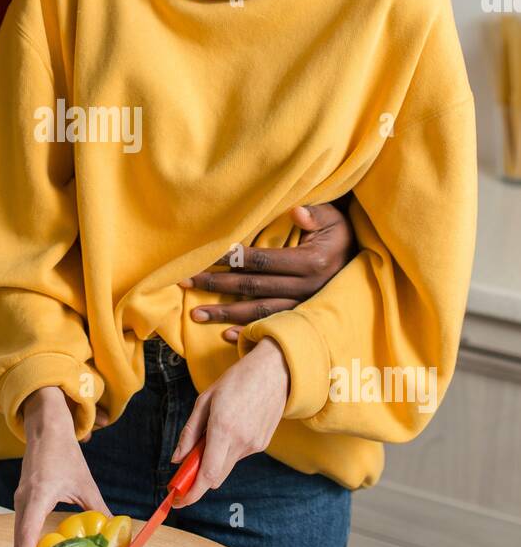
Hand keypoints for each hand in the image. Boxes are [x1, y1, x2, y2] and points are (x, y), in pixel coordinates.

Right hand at [14, 387, 110, 546]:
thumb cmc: (64, 453)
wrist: (45, 429)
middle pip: (18, 545)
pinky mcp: (22, 503)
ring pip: (17, 541)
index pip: (27, 535)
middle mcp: (23, 501)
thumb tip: (116, 532)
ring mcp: (19, 502)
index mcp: (38, 495)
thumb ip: (98, 508)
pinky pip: (20, 533)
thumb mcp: (85, 482)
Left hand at [169, 339, 290, 506]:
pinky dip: (227, 451)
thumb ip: (190, 432)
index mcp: (223, 429)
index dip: (191, 492)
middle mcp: (241, 442)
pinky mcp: (262, 444)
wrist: (274, 372)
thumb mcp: (204, 400)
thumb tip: (177, 458)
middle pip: (215, 477)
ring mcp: (254, 445)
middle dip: (197, 478)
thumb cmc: (236, 380)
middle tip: (184, 467)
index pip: (207, 474)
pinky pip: (238, 456)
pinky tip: (229, 427)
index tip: (178, 500)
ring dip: (213, 459)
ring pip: (226, 466)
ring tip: (211, 432)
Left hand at [179, 201, 355, 342]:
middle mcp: (306, 289)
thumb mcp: (332, 218)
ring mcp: (304, 307)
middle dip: (216, 285)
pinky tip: (225, 335)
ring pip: (258, 312)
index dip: (231, 259)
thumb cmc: (340, 233)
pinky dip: (248, 333)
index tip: (202, 257)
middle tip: (184, 282)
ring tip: (195, 314)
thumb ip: (314, 214)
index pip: (261, 261)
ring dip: (225, 314)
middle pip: (252, 287)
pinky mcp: (302, 320)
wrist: (361, 261)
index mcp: (311, 263)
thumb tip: (295, 212)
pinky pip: (272, 328)